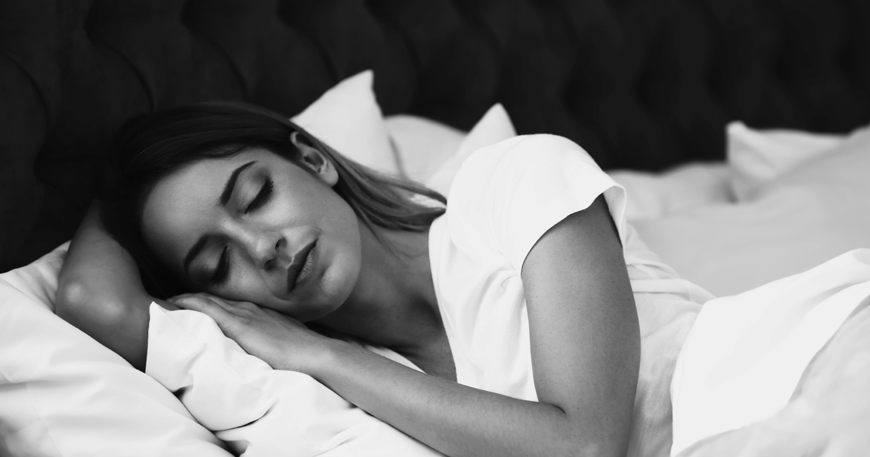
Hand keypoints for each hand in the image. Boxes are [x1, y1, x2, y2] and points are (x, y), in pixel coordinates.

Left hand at [169, 293, 331, 372]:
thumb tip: (264, 351)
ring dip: (187, 300)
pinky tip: (174, 305)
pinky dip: (189, 304)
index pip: (228, 305)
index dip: (209, 304)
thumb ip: (270, 342)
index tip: (192, 306)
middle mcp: (250, 309)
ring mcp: (244, 314)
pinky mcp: (240, 325)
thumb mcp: (284, 343)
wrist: (316, 354)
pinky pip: (207, 308)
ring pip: (207, 300)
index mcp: (260, 314)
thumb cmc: (305, 354)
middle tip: (171, 302)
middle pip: (214, 299)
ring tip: (167, 302)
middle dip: (192, 299)